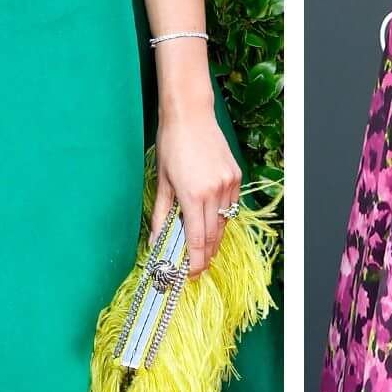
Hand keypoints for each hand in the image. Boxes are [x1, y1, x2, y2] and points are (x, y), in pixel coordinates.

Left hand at [150, 110, 242, 278]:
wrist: (190, 116)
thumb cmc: (170, 146)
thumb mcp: (161, 182)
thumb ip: (160, 215)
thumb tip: (155, 241)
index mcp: (192, 195)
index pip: (197, 240)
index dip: (195, 262)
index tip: (191, 275)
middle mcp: (214, 192)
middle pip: (213, 235)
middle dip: (206, 255)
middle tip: (196, 268)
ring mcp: (228, 184)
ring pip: (224, 222)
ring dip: (214, 238)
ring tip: (204, 250)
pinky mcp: (235, 176)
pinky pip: (231, 205)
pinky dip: (222, 217)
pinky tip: (211, 222)